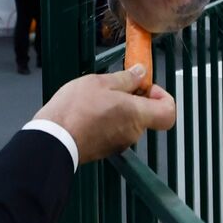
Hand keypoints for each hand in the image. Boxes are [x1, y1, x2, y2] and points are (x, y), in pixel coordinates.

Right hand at [34, 65, 176, 164]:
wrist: (53, 138)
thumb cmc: (75, 109)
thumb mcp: (100, 82)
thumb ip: (125, 78)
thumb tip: (141, 73)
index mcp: (137, 114)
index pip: (168, 112)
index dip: (163, 97)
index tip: (146, 87)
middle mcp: (133, 132)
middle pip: (146, 114)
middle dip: (134, 98)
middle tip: (114, 86)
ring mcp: (120, 143)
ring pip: (128, 122)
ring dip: (118, 108)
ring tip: (95, 98)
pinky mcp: (106, 149)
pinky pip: (115, 131)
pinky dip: (107, 120)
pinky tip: (88, 111)